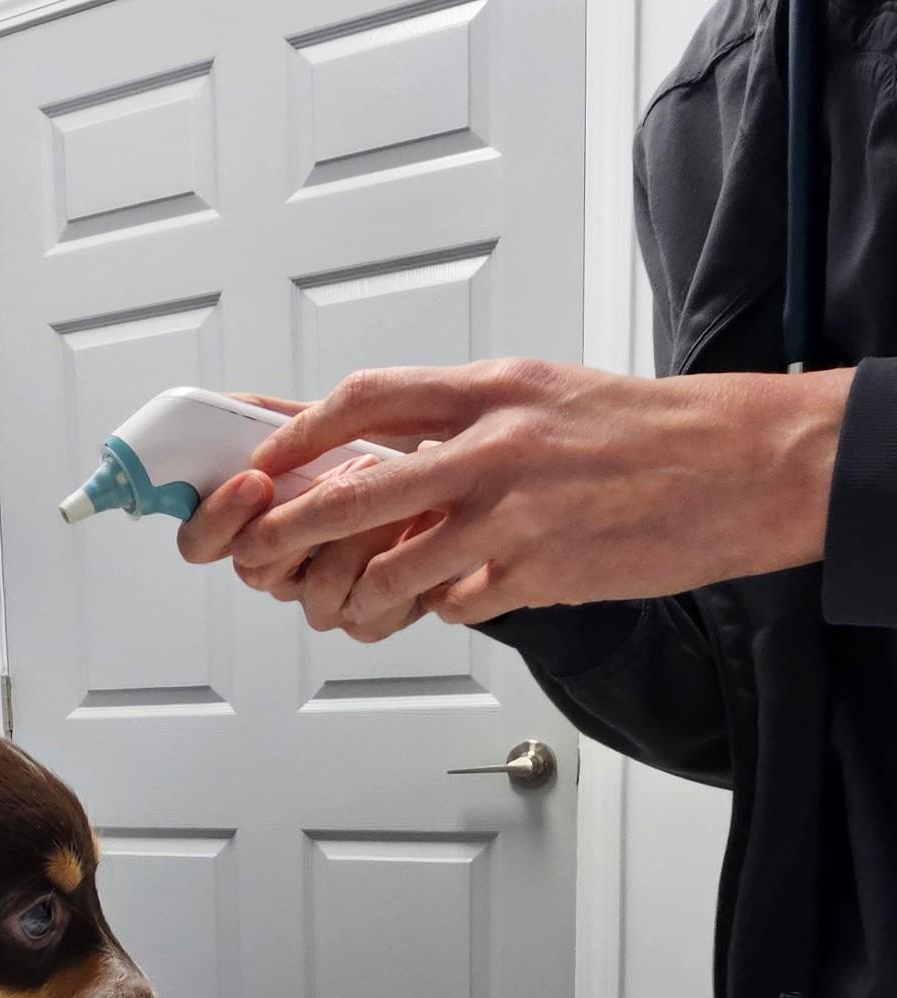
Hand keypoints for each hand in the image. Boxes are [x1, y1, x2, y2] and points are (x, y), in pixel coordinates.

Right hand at [178, 393, 448, 639]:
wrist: (469, 486)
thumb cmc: (392, 456)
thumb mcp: (334, 422)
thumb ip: (276, 417)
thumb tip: (223, 403)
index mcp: (254, 524)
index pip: (202, 541)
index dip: (216, 517)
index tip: (254, 480)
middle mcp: (281, 567)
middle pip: (252, 570)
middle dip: (297, 521)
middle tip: (340, 474)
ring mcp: (324, 599)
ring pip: (314, 592)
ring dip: (356, 536)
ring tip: (394, 487)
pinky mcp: (371, 620)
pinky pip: (366, 615)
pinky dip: (396, 566)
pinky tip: (419, 529)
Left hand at [222, 359, 853, 635]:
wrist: (736, 467)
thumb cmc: (643, 431)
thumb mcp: (542, 393)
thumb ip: (465, 415)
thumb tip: (389, 439)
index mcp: (490, 391)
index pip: (364, 403)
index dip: (298, 435)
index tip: (265, 460)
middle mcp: (493, 447)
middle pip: (355, 494)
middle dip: (291, 530)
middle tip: (261, 550)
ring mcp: (513, 516)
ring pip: (393, 568)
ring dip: (365, 592)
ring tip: (364, 598)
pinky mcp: (539, 574)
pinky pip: (456, 605)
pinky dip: (444, 607)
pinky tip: (458, 597)